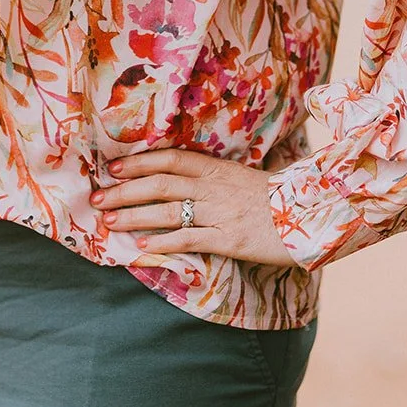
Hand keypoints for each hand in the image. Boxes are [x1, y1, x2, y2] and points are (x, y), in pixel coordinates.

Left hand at [90, 147, 296, 267]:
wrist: (309, 217)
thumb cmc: (273, 199)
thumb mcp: (239, 179)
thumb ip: (210, 179)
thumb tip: (175, 182)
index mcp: (216, 168)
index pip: (169, 159)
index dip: (139, 162)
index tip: (112, 168)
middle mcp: (213, 187)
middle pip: (160, 185)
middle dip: (124, 191)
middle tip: (96, 199)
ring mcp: (220, 213)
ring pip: (168, 212)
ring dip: (134, 216)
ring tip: (108, 223)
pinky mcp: (229, 240)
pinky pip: (189, 239)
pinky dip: (162, 242)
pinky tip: (141, 247)